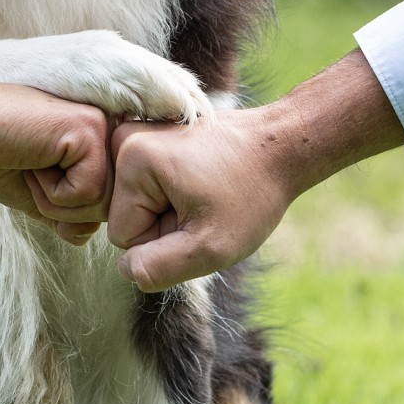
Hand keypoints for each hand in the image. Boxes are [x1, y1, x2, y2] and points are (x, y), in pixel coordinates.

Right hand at [0, 79, 112, 242]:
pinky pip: (87, 192)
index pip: (106, 204)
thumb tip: (89, 233)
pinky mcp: (89, 129)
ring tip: (32, 164)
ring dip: (54, 200)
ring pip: (101, 203)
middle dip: (62, 208)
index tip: (36, 174)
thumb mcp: (40, 196)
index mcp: (100, 144)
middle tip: (32, 172)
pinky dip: (51, 190)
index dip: (66, 209)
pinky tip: (33, 158)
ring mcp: (102, 128)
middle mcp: (108, 132)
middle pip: (108, 207)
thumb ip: (69, 218)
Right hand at [107, 107, 291, 290]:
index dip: (163, 241)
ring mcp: (136, 134)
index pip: (123, 235)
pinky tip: (200, 180)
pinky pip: (145, 187)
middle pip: (127, 217)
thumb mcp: (210, 247)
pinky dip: (171, 193)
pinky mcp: (149, 136)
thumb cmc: (251, 193)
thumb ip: (159, 268)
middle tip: (205, 206)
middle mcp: (125, 139)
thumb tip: (125, 268)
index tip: (199, 217)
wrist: (280, 146)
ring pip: (136, 204)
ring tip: (204, 193)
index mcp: (132, 158)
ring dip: (168, 210)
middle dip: (164, 224)